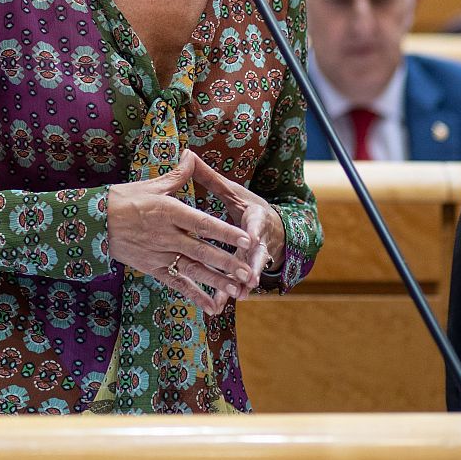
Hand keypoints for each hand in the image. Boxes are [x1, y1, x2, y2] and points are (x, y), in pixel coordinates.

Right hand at [107, 149, 253, 314]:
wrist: (94, 222)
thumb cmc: (124, 199)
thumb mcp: (152, 185)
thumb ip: (178, 175)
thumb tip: (191, 154)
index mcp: (169, 212)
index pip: (203, 223)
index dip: (225, 232)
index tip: (246, 239)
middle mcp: (167, 235)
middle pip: (202, 251)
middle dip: (227, 263)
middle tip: (248, 274)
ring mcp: (159, 254)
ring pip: (193, 270)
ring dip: (216, 281)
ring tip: (237, 291)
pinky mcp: (153, 268)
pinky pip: (177, 283)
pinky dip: (195, 295)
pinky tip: (213, 307)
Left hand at [188, 151, 284, 293]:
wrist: (273, 226)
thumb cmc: (247, 205)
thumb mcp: (231, 189)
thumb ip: (209, 176)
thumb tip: (187, 153)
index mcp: (255, 216)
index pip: (255, 223)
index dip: (254, 232)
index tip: (252, 239)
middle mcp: (258, 238)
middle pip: (256, 253)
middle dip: (253, 266)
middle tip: (249, 278)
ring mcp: (254, 255)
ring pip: (247, 271)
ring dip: (241, 284)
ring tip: (237, 297)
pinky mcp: (246, 267)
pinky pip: (235, 281)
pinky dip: (227, 292)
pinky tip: (218, 306)